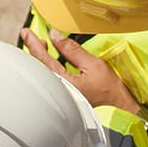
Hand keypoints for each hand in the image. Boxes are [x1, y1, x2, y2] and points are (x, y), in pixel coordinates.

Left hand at [20, 27, 143, 115]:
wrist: (120, 114)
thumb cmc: (110, 94)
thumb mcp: (93, 65)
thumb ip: (72, 50)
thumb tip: (56, 36)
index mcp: (63, 83)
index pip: (42, 60)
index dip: (33, 44)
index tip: (27, 33)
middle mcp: (58, 92)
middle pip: (38, 68)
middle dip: (34, 51)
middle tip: (31, 37)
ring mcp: (60, 97)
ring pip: (43, 75)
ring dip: (40, 60)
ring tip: (41, 47)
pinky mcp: (64, 100)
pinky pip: (49, 81)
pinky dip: (47, 69)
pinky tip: (51, 63)